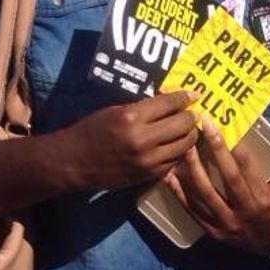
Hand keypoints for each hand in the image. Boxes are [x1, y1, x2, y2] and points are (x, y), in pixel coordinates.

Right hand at [63, 91, 197, 191]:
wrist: (75, 162)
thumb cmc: (92, 130)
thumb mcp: (115, 110)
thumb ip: (142, 107)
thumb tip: (168, 101)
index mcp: (132, 117)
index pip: (170, 103)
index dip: (185, 97)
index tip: (194, 94)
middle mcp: (143, 139)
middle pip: (183, 124)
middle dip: (191, 116)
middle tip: (192, 113)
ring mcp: (148, 160)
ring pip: (184, 145)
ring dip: (190, 135)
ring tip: (188, 129)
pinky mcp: (149, 175)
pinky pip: (175, 161)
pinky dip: (179, 152)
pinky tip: (176, 145)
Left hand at [165, 121, 269, 253]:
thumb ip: (256, 173)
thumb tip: (236, 145)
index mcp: (263, 198)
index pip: (247, 168)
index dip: (233, 145)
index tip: (219, 127)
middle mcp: (245, 211)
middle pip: (227, 177)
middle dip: (214, 151)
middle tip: (201, 129)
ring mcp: (228, 223)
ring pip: (206, 194)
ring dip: (193, 170)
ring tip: (184, 150)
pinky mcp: (214, 232)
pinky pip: (194, 211)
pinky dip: (180, 194)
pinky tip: (170, 178)